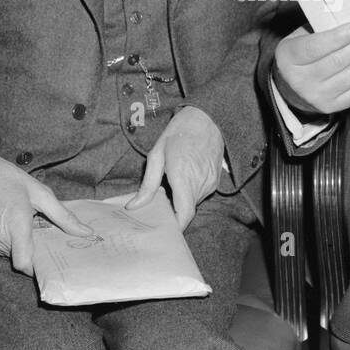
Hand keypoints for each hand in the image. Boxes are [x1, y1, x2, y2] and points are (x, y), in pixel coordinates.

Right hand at [0, 149, 91, 274]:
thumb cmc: (10, 180)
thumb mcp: (41, 193)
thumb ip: (63, 216)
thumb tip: (86, 232)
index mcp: (16, 224)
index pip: (24, 263)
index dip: (36, 267)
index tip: (48, 259)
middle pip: (21, 257)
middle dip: (32, 247)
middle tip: (36, 227)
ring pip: (10, 255)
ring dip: (18, 244)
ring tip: (19, 221)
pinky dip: (6, 242)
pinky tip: (6, 223)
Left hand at [126, 106, 223, 229]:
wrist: (206, 118)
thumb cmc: (178, 133)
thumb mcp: (156, 155)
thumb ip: (147, 185)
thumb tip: (134, 206)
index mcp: (183, 177)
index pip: (184, 214)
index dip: (175, 227)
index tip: (162, 231)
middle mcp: (200, 184)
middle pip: (185, 210)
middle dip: (172, 210)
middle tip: (157, 203)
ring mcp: (210, 183)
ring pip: (193, 202)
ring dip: (181, 199)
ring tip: (169, 184)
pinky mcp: (216, 180)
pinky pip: (200, 193)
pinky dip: (190, 191)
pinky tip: (182, 176)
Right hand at [273, 22, 349, 114]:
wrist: (291, 86)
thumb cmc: (300, 53)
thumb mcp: (298, 37)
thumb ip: (318, 27)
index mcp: (289, 58)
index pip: (315, 48)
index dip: (339, 37)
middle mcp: (300, 80)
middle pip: (338, 61)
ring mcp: (316, 96)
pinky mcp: (331, 106)